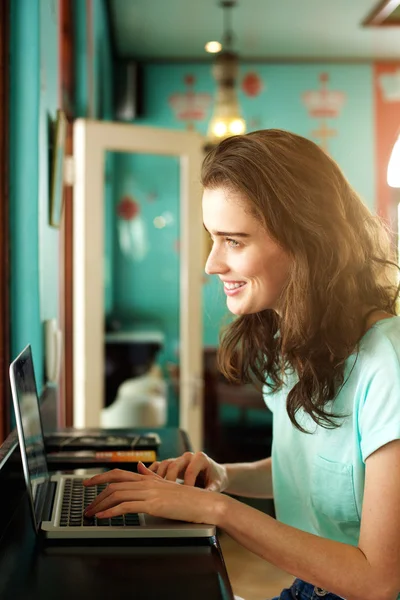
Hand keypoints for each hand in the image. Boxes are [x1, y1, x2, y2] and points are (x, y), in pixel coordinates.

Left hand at [82, 468, 226, 524]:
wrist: (207, 503)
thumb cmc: (190, 498)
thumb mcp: (168, 485)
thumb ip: (152, 476)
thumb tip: (141, 467)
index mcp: (150, 478)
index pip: (120, 473)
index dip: (101, 476)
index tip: (88, 483)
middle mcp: (148, 482)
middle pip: (114, 483)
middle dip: (96, 494)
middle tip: (86, 505)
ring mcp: (150, 492)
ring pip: (118, 493)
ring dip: (100, 504)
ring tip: (91, 514)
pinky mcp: (154, 505)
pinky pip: (127, 506)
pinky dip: (111, 512)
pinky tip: (103, 517)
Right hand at [138, 451, 228, 491]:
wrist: (215, 473)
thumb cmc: (216, 478)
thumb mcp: (217, 484)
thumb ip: (211, 490)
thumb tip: (206, 498)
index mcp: (200, 458)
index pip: (190, 471)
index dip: (187, 485)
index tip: (187, 498)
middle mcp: (188, 456)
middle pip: (174, 465)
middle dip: (170, 481)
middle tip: (169, 495)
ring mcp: (179, 459)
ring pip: (164, 464)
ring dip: (159, 477)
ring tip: (157, 491)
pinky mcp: (172, 464)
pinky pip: (158, 465)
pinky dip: (152, 473)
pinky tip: (148, 483)